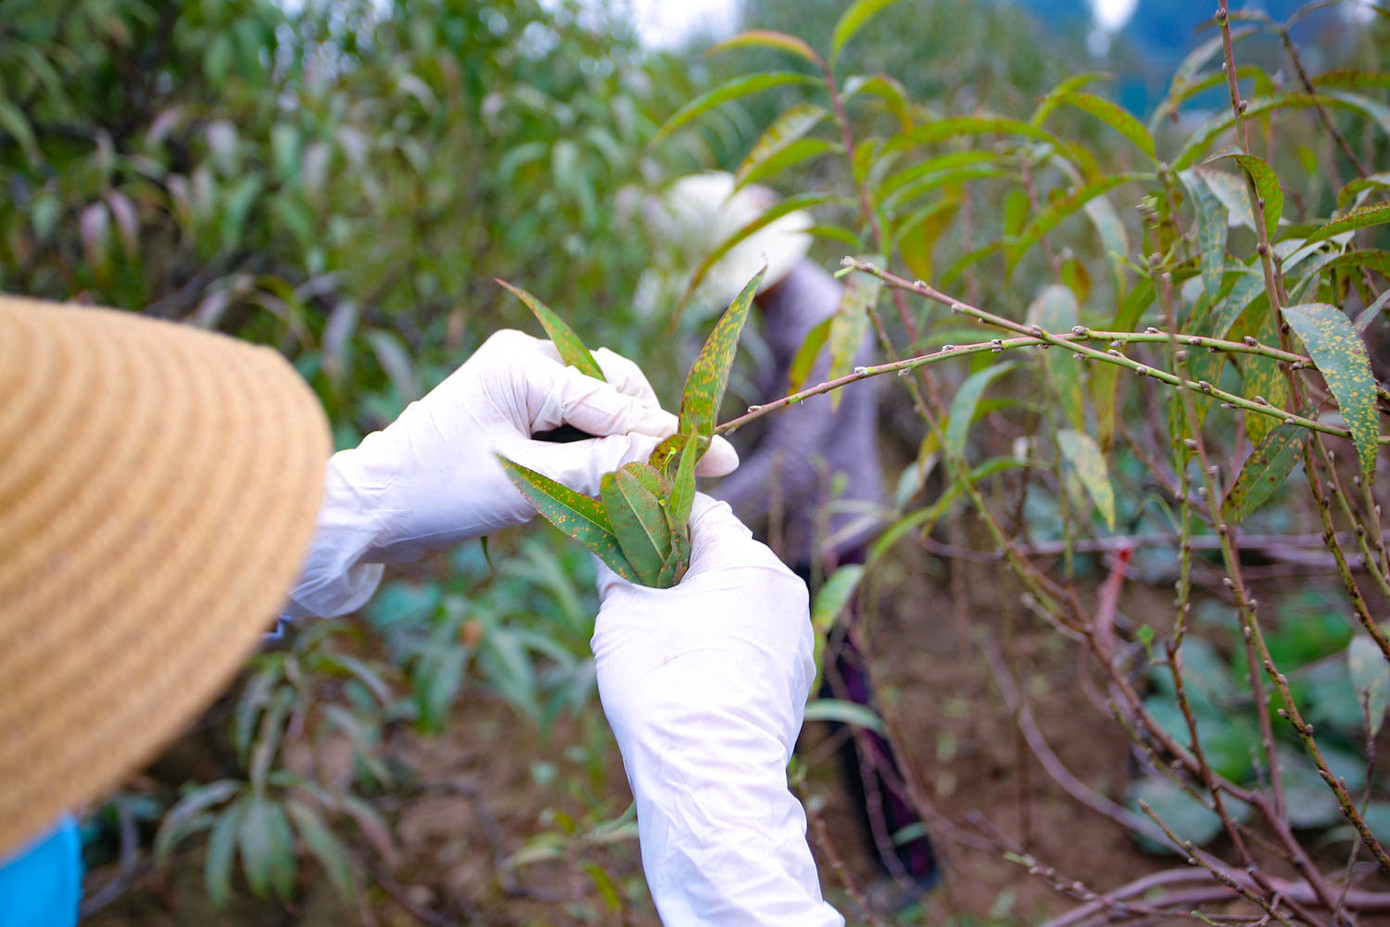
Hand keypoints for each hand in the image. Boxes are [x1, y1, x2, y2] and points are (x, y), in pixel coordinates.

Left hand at [286, 331, 737, 616]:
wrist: (368, 515)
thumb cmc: (438, 494)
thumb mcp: (529, 483)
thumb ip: (604, 466)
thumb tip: (674, 455)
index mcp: (522, 363)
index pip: (614, 400)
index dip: (665, 436)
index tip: (721, 459)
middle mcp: (524, 359)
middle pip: (614, 390)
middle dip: (642, 435)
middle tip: (672, 483)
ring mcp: (518, 384)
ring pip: (599, 407)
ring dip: (619, 446)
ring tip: (638, 492)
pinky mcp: (514, 411)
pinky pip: (574, 424)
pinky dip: (594, 454)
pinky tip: (604, 486)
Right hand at [592, 494, 842, 925]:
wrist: (708, 778)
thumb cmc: (662, 685)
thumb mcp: (622, 613)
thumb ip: (617, 564)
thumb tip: (608, 541)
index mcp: (748, 560)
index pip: (700, 510)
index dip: (655, 512)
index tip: (623, 522)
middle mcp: (784, 588)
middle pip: (723, 553)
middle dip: (677, 561)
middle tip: (632, 580)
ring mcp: (795, 634)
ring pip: (739, 597)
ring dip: (700, 601)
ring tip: (656, 630)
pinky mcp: (794, 675)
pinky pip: (752, 636)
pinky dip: (721, 638)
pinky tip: (688, 667)